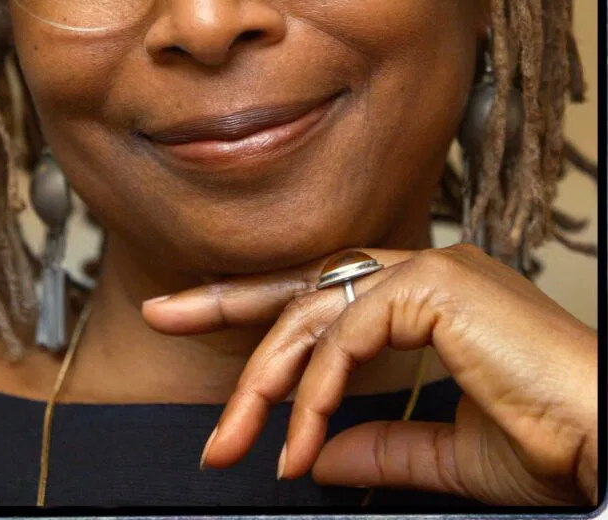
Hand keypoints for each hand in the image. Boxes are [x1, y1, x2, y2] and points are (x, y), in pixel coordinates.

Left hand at [142, 243, 597, 506]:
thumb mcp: (446, 453)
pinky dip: (318, 390)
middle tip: (161, 316)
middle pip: (305, 287)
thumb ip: (380, 443)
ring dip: (269, 378)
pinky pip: (349, 334)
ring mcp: (430, 270)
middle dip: (228, 306)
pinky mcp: (437, 284)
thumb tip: (321, 454)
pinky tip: (303, 438)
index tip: (192, 307)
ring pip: (317, 312)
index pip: (325, 293)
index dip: (257, 302)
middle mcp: (423, 271)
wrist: (606, 441)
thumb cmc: (549, 444)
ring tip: (232, 441)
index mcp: (427, 298)